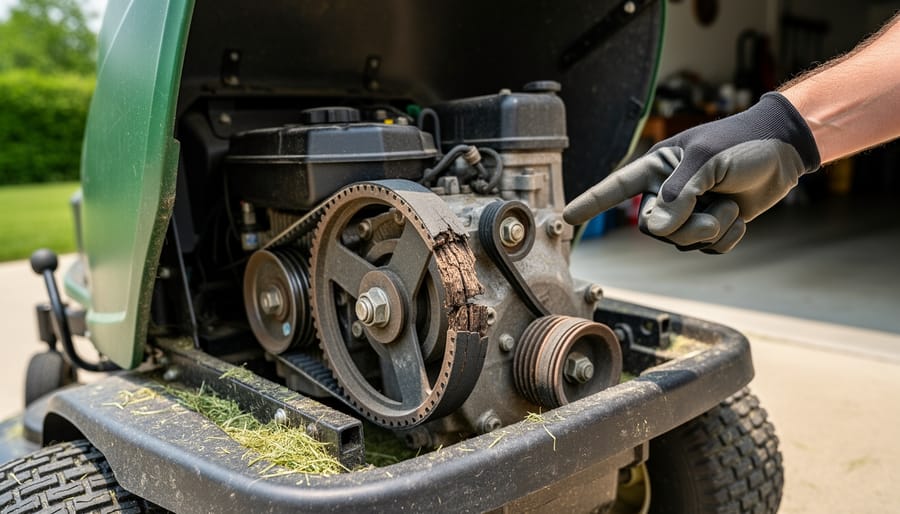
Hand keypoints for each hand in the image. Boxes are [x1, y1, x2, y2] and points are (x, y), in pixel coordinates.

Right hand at [564, 92, 820, 252]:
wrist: (784, 150)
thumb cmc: (743, 143)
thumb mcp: (708, 160)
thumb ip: (680, 194)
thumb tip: (657, 229)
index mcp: (657, 168)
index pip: (615, 188)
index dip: (591, 202)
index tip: (567, 217)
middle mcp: (668, 192)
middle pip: (653, 228)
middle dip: (685, 226)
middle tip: (713, 210)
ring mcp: (690, 212)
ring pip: (681, 242)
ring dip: (711, 229)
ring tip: (730, 206)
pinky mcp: (713, 226)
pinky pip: (707, 249)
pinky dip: (727, 239)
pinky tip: (739, 218)